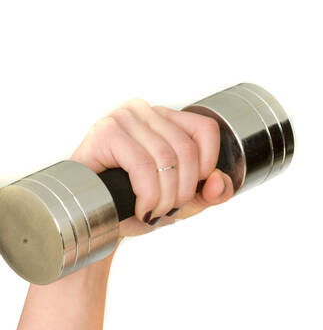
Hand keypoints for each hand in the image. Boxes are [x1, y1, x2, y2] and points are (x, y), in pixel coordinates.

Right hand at [69, 98, 235, 238]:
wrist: (95, 218)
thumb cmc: (134, 204)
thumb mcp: (183, 202)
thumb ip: (210, 193)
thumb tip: (219, 181)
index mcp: (167, 120)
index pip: (206, 129)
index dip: (207, 165)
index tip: (190, 190)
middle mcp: (145, 112)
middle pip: (187, 150)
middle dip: (183, 191)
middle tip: (168, 210)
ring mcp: (123, 118)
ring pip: (166, 159)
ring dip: (165, 197)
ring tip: (154, 212)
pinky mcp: (106, 132)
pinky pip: (142, 165)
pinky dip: (148, 195)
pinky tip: (141, 209)